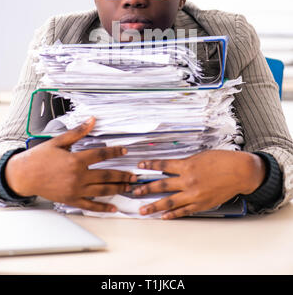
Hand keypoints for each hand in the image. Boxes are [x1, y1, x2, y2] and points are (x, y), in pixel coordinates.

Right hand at [5, 117, 136, 211]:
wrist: (24, 175)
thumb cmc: (40, 157)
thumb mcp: (58, 141)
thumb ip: (78, 132)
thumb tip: (92, 120)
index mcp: (76, 160)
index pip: (101, 155)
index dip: (115, 152)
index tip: (125, 150)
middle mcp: (77, 176)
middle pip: (106, 176)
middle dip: (123, 175)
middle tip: (134, 176)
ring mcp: (75, 190)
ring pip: (102, 191)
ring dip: (118, 189)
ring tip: (129, 188)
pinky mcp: (71, 200)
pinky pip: (90, 205)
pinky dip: (103, 208)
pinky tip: (113, 207)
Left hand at [134, 150, 265, 218]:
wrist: (239, 172)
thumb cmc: (222, 161)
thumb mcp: (201, 156)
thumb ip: (186, 162)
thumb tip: (174, 167)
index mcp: (187, 165)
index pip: (163, 165)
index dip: (150, 165)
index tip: (140, 165)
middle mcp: (188, 180)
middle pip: (162, 185)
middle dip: (146, 188)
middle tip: (134, 191)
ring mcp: (194, 194)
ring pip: (169, 201)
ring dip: (154, 206)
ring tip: (143, 210)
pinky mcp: (201, 204)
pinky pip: (183, 211)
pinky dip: (173, 214)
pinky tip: (164, 216)